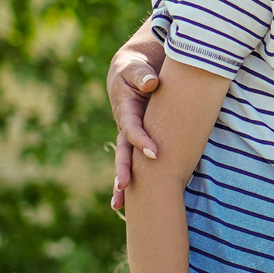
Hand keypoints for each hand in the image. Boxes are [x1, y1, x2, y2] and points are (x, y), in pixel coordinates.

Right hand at [108, 39, 163, 211]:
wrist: (134, 69)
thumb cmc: (136, 68)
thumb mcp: (136, 67)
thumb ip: (142, 75)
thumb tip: (152, 84)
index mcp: (125, 110)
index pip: (132, 129)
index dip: (142, 141)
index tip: (155, 154)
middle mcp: (126, 126)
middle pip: (123, 151)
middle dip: (123, 170)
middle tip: (124, 188)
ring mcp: (132, 134)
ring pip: (128, 160)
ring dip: (124, 180)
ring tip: (118, 205)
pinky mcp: (142, 137)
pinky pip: (139, 158)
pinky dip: (139, 175)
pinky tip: (141, 197)